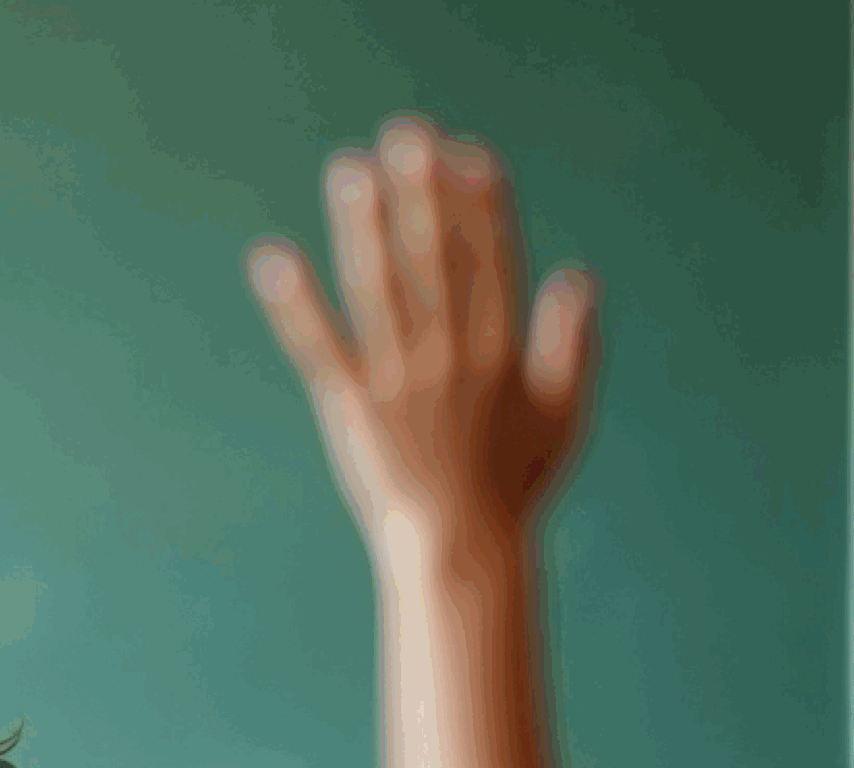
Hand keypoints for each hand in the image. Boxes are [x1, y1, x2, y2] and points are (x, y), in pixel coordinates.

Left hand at [248, 114, 598, 570]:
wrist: (461, 549)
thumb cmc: (513, 487)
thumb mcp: (565, 415)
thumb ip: (572, 345)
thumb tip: (581, 275)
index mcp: (502, 351)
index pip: (492, 261)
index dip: (479, 204)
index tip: (467, 152)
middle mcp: (453, 357)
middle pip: (436, 261)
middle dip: (422, 194)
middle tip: (407, 132)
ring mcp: (402, 382)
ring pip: (381, 291)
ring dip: (362, 228)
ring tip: (349, 170)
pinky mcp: (355, 409)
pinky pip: (321, 347)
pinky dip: (296, 305)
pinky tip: (272, 260)